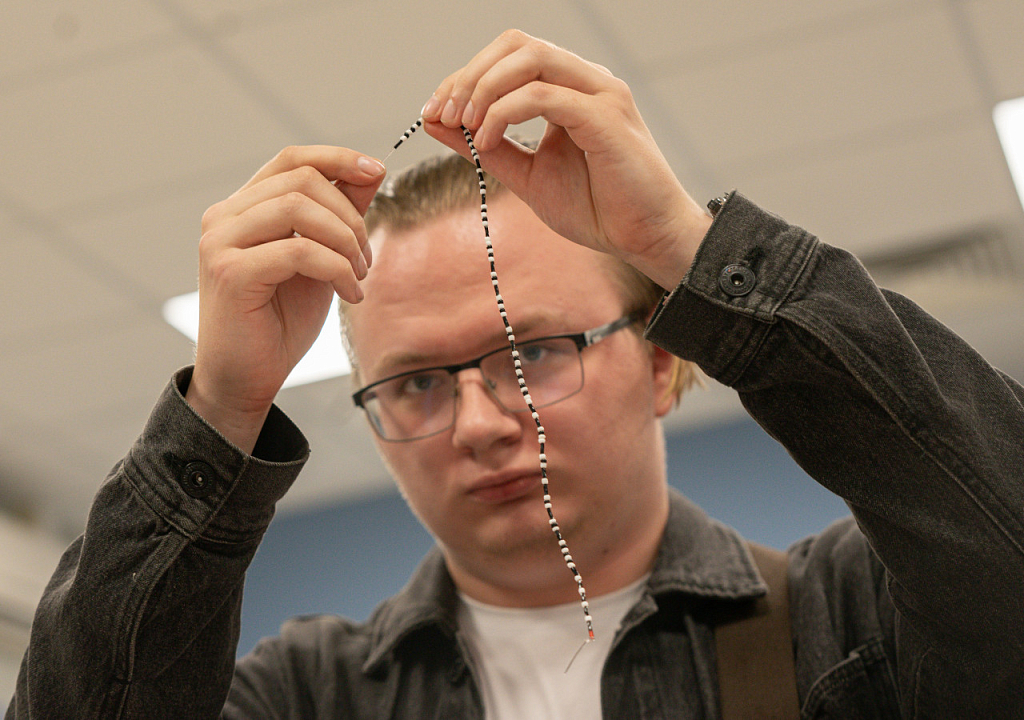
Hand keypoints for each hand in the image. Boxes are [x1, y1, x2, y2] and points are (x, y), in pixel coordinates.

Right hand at [186, 146, 385, 451]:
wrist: (246, 378)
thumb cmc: (280, 321)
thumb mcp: (320, 260)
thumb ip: (338, 216)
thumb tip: (371, 172)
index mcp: (243, 208)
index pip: (291, 159)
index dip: (337, 158)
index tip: (377, 171)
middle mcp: (224, 216)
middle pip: (302, 180)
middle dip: (350, 215)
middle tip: (366, 258)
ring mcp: (221, 242)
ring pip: (299, 208)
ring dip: (345, 240)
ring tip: (359, 275)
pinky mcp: (231, 272)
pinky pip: (299, 251)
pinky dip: (336, 269)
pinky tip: (350, 294)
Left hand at [421, 29, 710, 290]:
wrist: (644, 240)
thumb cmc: (595, 209)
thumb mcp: (525, 175)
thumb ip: (485, 146)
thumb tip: (435, 122)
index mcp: (568, 88)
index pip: (508, 56)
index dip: (464, 77)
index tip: (434, 113)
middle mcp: (586, 80)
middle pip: (516, 43)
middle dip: (469, 74)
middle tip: (443, 114)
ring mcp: (599, 94)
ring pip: (531, 58)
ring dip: (484, 87)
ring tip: (463, 125)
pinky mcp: (606, 117)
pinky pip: (544, 96)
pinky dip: (505, 112)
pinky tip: (487, 140)